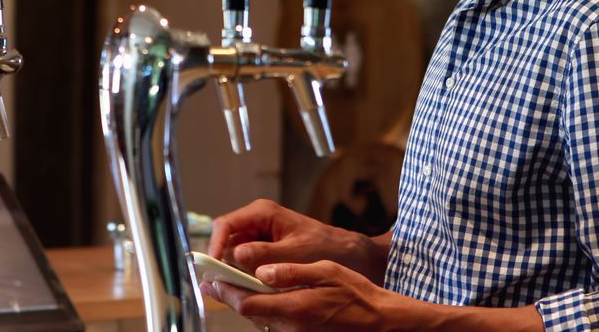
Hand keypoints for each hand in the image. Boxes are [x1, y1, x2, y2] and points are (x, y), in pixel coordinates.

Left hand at [201, 261, 544, 331]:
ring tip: (234, 284)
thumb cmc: (360, 295)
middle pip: (250, 313)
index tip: (212, 277)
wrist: (386, 324)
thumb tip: (261, 271)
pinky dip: (266, 310)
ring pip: (261, 319)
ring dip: (247, 303)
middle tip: (216, 278)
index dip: (226, 290)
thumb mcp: (327, 272)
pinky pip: (277, 324)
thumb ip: (291, 273)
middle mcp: (291, 327)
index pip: (247, 303)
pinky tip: (265, 297)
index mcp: (294, 309)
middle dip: (231, 296)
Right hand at [208, 199, 388, 284]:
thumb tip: (236, 255)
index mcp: (262, 212)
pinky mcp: (264, 248)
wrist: (347, 253)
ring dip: (237, 269)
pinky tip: (255, 284)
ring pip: (235, 252)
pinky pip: (247, 261)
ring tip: (243, 285)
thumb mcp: (294, 252)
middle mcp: (257, 221)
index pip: (225, 224)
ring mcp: (260, 235)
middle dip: (225, 261)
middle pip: (227, 239)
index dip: (215, 244)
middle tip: (225, 282)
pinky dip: (248, 273)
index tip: (214, 265)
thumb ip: (264, 254)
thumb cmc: (325, 246)